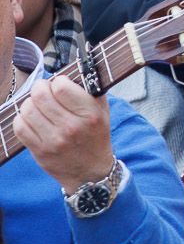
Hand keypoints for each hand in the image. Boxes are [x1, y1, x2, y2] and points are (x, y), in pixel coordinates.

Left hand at [15, 72, 114, 192]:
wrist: (90, 171)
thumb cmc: (96, 136)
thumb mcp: (102, 111)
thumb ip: (90, 91)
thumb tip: (72, 72)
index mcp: (90, 114)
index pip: (62, 87)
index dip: (58, 82)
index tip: (60, 85)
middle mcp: (72, 127)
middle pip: (41, 96)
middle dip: (39, 88)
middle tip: (43, 89)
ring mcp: (54, 140)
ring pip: (28, 110)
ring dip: (30, 103)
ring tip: (37, 105)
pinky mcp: (39, 151)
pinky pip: (20, 127)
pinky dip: (22, 118)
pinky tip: (31, 118)